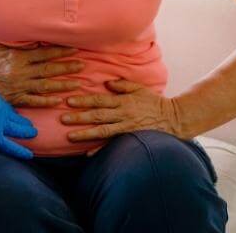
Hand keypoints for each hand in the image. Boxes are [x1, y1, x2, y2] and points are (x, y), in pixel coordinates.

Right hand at [0, 41, 85, 106]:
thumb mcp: (1, 42)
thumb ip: (18, 40)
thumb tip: (35, 36)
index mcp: (19, 55)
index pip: (45, 53)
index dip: (61, 52)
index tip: (75, 50)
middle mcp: (21, 71)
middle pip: (49, 69)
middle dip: (67, 67)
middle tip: (82, 66)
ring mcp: (19, 85)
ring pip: (45, 85)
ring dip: (62, 85)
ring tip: (77, 84)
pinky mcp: (14, 97)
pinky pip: (33, 100)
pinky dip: (46, 101)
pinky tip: (58, 101)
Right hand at [0, 83, 37, 159]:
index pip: (2, 105)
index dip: (8, 111)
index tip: (12, 115)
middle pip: (12, 115)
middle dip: (21, 120)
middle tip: (29, 123)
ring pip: (16, 128)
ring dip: (25, 132)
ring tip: (34, 134)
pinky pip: (9, 145)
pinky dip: (20, 150)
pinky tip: (29, 155)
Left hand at [60, 79, 180, 142]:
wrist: (173, 119)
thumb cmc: (154, 102)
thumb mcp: (139, 88)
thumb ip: (122, 85)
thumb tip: (106, 82)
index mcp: (123, 101)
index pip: (100, 100)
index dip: (84, 100)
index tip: (69, 100)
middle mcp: (123, 115)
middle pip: (98, 116)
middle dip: (79, 117)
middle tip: (62, 118)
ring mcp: (126, 128)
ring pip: (102, 131)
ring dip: (85, 134)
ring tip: (69, 136)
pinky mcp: (130, 138)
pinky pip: (113, 145)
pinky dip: (100, 150)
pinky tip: (87, 154)